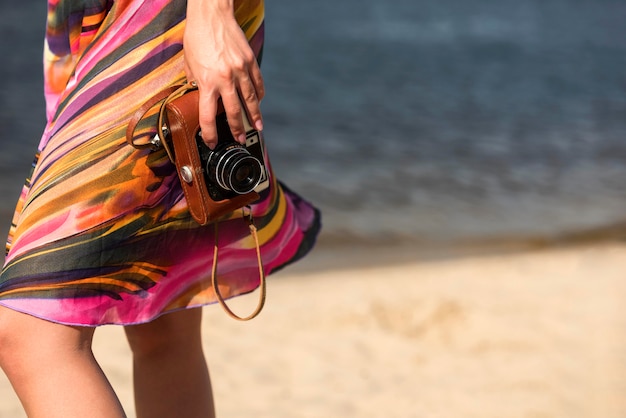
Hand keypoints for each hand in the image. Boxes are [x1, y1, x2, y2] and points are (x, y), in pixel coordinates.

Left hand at [184, 0, 264, 148]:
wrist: (212, 14)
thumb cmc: (197, 36)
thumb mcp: (189, 62)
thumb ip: (195, 81)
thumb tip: (199, 92)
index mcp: (207, 81)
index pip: (209, 116)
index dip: (210, 133)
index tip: (212, 142)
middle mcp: (225, 79)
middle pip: (234, 112)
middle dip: (238, 129)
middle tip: (242, 139)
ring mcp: (240, 70)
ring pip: (251, 100)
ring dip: (255, 116)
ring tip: (258, 127)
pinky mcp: (250, 61)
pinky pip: (257, 83)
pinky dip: (259, 95)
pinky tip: (259, 102)